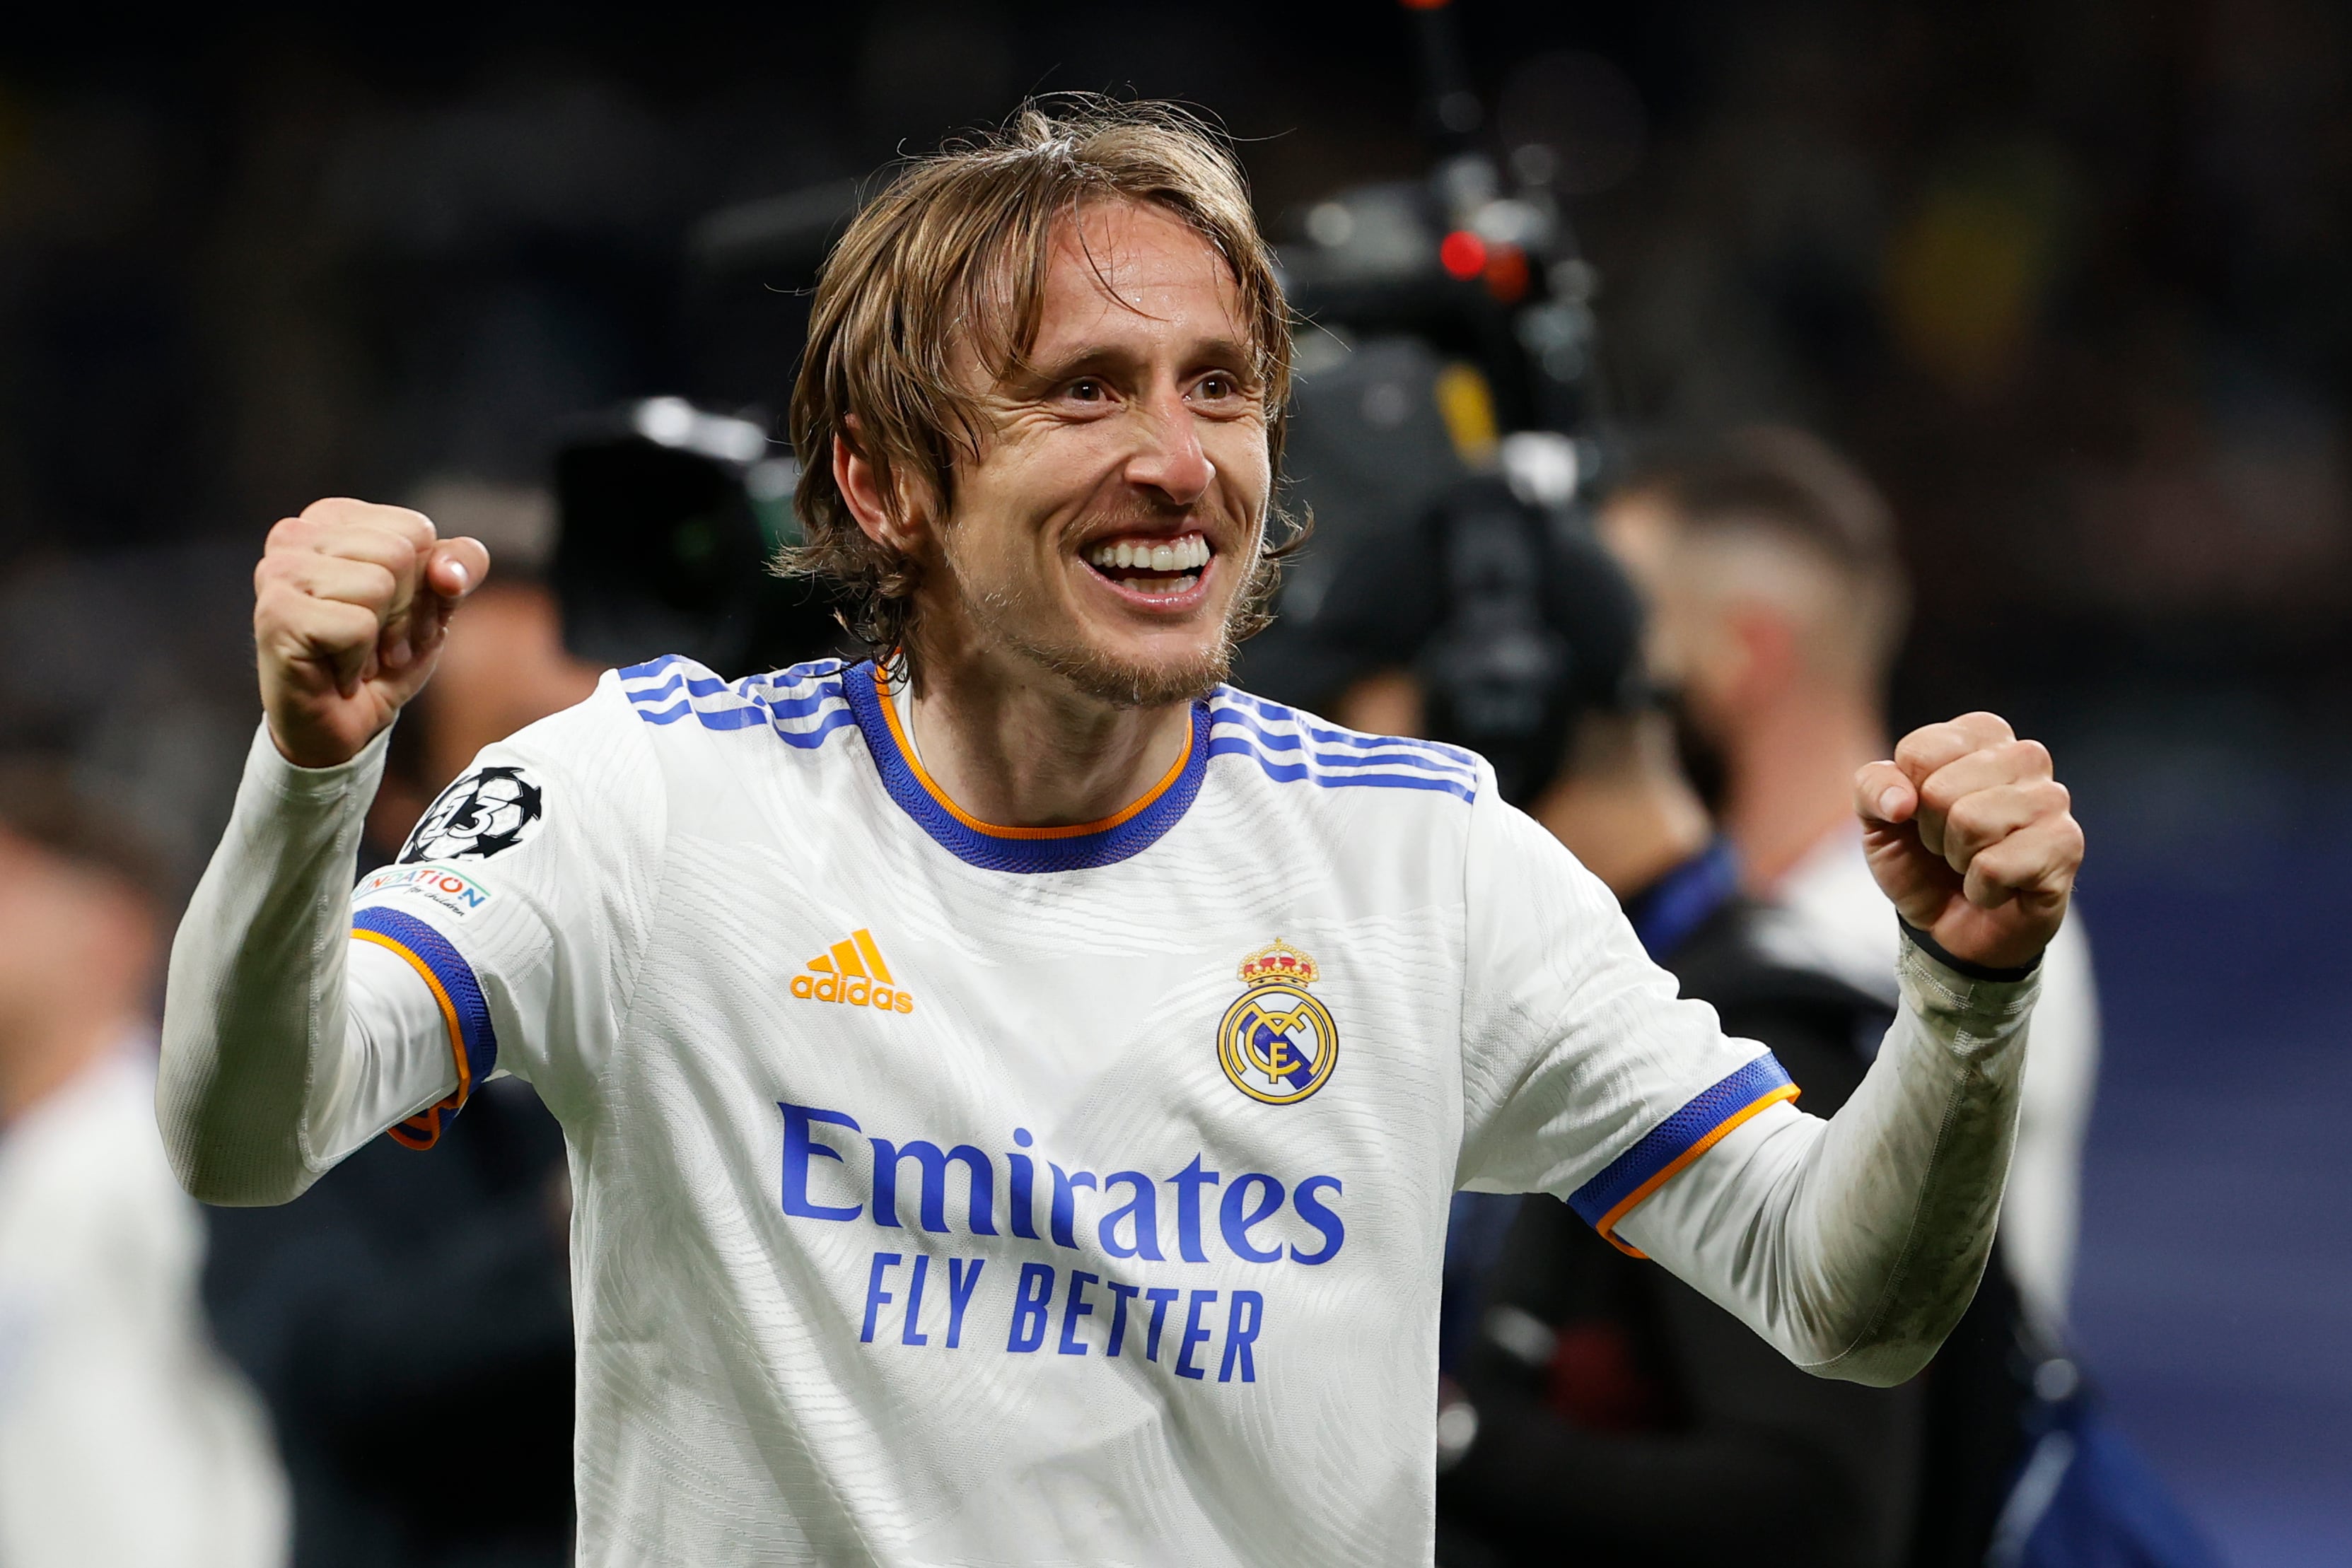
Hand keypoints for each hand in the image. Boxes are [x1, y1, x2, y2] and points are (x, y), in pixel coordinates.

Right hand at [254, 498, 489, 768]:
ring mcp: (278, 571)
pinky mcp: (274, 613)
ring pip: (378, 584)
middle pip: (399, 553)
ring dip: (382, 637)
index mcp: (332, 517)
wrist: (342, 725)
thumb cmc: (382, 656)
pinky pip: (357, 625)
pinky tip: (335, 670)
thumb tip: (447, 572)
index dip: (424, 583)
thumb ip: (459, 567)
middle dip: (405, 611)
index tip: (397, 614)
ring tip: (356, 656)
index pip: (416, 529)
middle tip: (379, 643)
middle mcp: (295, 533)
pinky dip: (358, 660)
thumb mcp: (437, 603)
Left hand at [1854, 712, 2082, 972]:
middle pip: (1942, 789)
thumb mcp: (1879, 820)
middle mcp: (2025, 756)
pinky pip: (1995, 866)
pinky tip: (1997, 888)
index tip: (1922, 816)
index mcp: (1981, 735)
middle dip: (1931, 832)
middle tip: (1950, 847)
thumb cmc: (1921, 859)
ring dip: (1958, 860)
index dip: (1907, 797)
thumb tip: (1901, 801)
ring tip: (1974, 864)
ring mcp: (2052, 799)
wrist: (1952, 925)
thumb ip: (1872, 788)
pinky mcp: (2066, 845)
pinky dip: (1982, 889)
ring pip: (1971, 822)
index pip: (1920, 752)